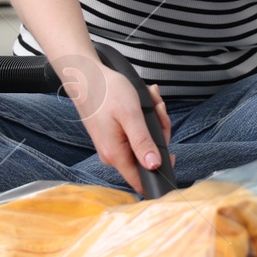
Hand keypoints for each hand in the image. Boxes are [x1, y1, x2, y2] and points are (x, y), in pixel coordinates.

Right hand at [60, 56, 173, 194]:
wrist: (85, 75)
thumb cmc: (107, 91)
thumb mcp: (131, 115)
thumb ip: (142, 142)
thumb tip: (154, 166)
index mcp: (116, 154)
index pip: (141, 181)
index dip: (161, 171)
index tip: (171, 152)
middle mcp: (112, 154)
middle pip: (147, 157)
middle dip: (159, 131)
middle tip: (159, 108)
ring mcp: (112, 145)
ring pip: (143, 141)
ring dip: (153, 120)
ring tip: (151, 98)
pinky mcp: (112, 135)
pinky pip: (135, 133)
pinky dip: (143, 117)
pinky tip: (144, 100)